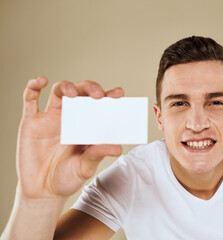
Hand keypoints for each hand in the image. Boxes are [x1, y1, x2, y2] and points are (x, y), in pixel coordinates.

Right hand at [17, 77, 123, 199]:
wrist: (42, 192)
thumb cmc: (67, 177)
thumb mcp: (85, 167)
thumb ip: (98, 154)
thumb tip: (118, 147)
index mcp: (87, 125)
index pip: (100, 105)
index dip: (109, 96)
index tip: (119, 93)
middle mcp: (71, 117)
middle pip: (80, 93)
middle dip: (90, 89)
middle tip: (98, 95)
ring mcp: (51, 118)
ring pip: (58, 92)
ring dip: (66, 87)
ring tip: (72, 93)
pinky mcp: (31, 122)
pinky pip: (30, 99)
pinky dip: (33, 86)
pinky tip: (41, 81)